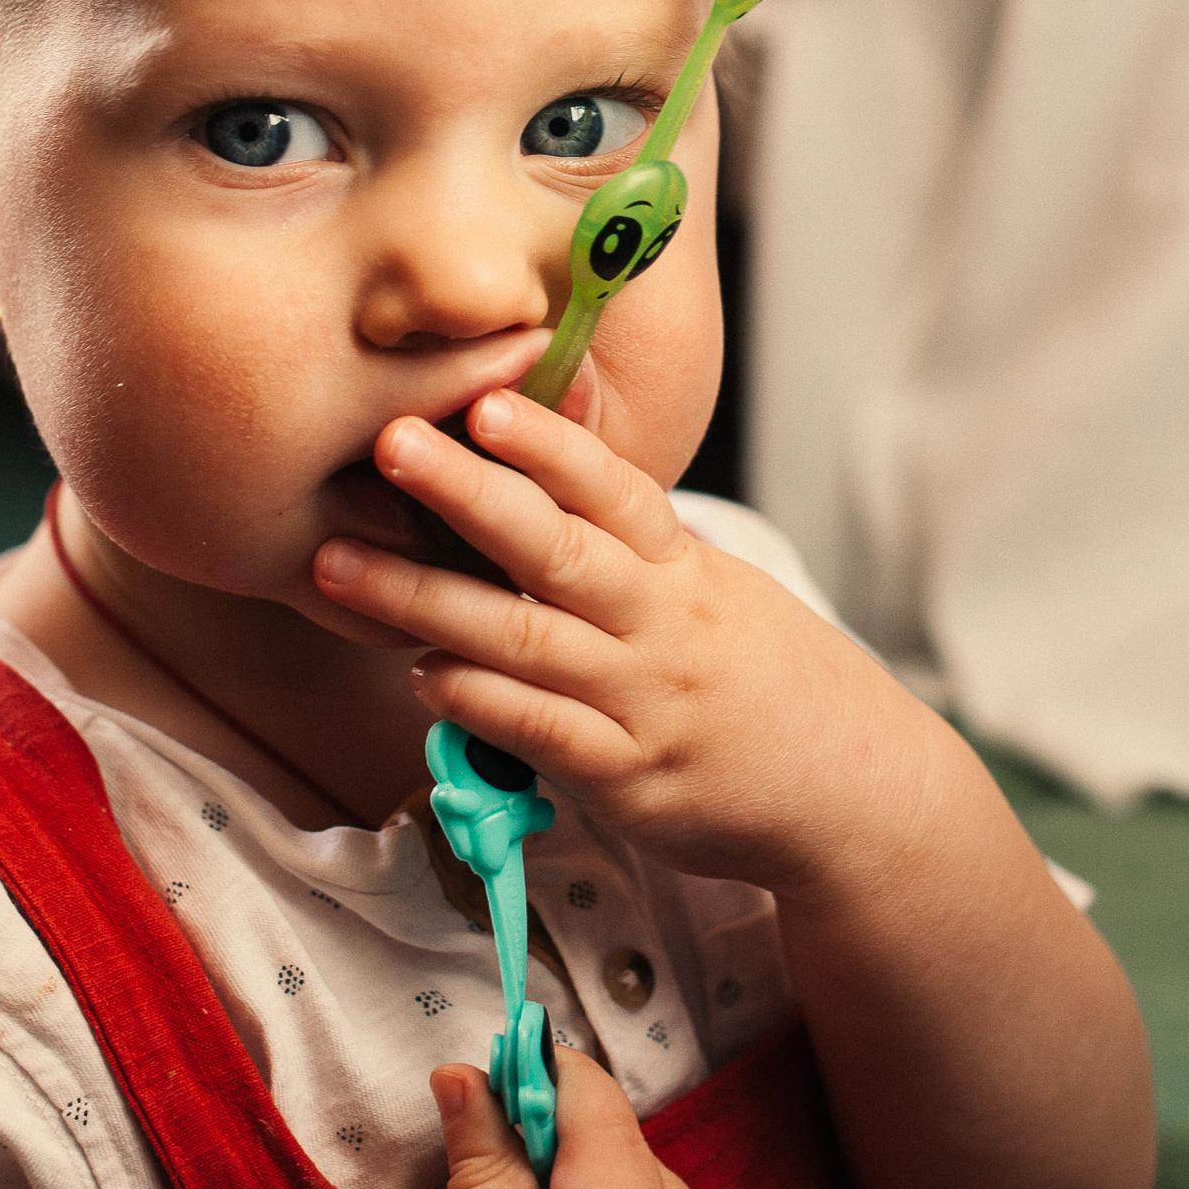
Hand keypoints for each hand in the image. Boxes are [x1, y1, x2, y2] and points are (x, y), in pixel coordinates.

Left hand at [312, 389, 934, 894]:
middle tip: (390, 444)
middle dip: (465, 492)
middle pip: (554, 549)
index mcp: (682, 568)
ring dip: (423, 600)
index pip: (615, 489)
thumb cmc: (759, 677)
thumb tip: (532, 468)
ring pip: (523, 641)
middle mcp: (663, 625)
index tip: (485, 399)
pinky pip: (541, 732)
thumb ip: (629, 545)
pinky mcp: (629, 779)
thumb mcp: (712, 590)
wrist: (849, 789)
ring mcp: (645, 702)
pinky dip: (476, 701)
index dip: (549, 443)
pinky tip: (418, 674)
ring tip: (340, 565)